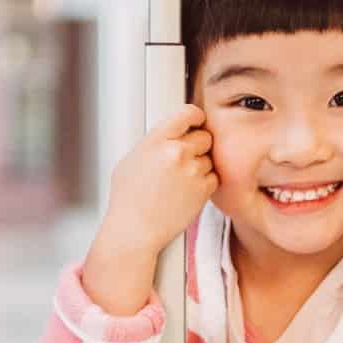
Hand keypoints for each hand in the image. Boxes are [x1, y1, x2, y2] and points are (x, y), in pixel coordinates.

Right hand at [80, 104, 214, 315]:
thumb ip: (154, 142)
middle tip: (185, 159)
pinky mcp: (203, 189)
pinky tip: (188, 191)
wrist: (135, 230)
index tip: (197, 122)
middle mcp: (176, 152)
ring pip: (209, 158)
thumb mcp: (132, 159)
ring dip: (200, 166)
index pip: (188, 113)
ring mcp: (192, 170)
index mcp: (156, 140)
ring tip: (181, 181)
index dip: (196, 118)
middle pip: (204, 136)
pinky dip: (205, 182)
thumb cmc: (128, 199)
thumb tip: (171, 133)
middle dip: (198, 146)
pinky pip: (214, 177)